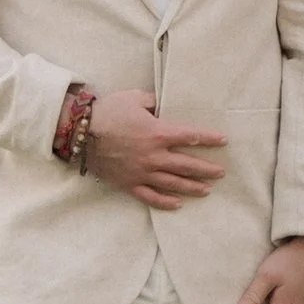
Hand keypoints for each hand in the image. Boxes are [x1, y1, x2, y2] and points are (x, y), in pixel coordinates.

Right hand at [77, 86, 226, 209]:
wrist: (80, 133)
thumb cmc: (108, 111)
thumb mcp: (135, 98)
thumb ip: (153, 101)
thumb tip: (161, 104)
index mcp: (158, 133)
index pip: (191, 137)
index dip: (209, 139)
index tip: (223, 141)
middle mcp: (154, 155)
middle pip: (187, 165)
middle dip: (207, 169)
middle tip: (221, 172)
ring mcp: (142, 172)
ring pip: (173, 183)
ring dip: (192, 187)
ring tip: (207, 190)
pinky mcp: (129, 183)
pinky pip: (150, 196)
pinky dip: (165, 202)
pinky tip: (178, 205)